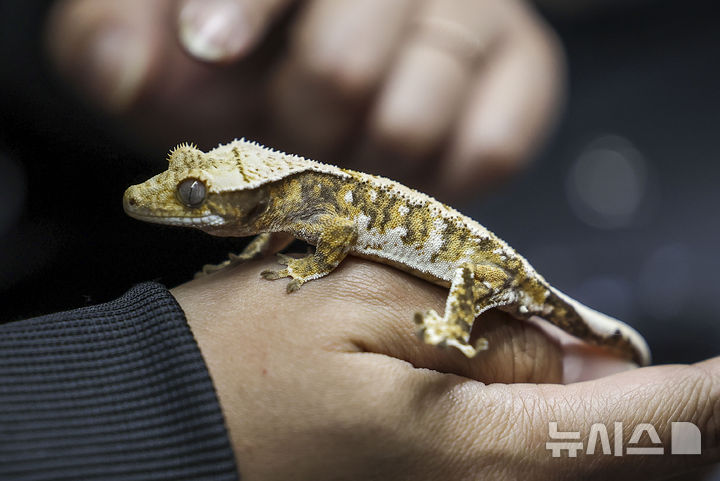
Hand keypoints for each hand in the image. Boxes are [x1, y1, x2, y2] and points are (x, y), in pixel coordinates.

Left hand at [46, 0, 563, 195]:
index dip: (248, 2)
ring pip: (416, 112)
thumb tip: (116, 65)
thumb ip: (109, 38)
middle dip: (299, 121)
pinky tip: (402, 170)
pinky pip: (493, 146)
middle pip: (348, 57)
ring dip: (361, 160)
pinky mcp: (526, 74)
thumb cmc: (225, 64)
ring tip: (346, 155)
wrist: (303, 94)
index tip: (205, 49)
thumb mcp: (146, 47)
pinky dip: (437, 180)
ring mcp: (479, 15)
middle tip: (289, 135)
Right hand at [172, 257, 718, 479]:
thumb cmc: (251, 355)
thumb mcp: (369, 295)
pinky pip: (509, 461)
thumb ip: (489, 327)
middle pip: (614, 453)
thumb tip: (570, 357)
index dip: (708, 397)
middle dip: (648, 401)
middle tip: (628, 354)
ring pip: (560, 455)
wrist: (166, 423)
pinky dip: (533, 421)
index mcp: (476, 448)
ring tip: (545, 355)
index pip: (639, 425)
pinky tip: (505, 381)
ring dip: (585, 406)